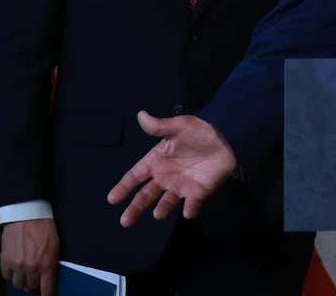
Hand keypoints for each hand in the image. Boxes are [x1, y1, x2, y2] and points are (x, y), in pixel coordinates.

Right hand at [0, 218, 58, 294]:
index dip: (47, 294)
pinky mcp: (5, 259)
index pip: (47, 289)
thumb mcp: (56, 245)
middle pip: (30, 287)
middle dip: (34, 283)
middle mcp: (31, 267)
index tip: (46, 295)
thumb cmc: (44, 227)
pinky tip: (15, 266)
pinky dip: (11, 273)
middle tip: (35, 277)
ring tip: (25, 271)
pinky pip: (6, 276)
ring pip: (18, 283)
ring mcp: (17, 264)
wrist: (27, 213)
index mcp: (46, 264)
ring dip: (22, 279)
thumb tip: (49, 277)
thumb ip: (52, 263)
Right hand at [107, 111, 236, 226]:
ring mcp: (181, 186)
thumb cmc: (197, 132)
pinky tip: (188, 212)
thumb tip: (141, 115)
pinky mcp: (198, 192)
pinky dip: (190, 209)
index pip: (135, 176)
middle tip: (125, 221)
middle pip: (146, 195)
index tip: (111, 199)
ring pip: (167, 202)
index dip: (123, 187)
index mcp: (156, 162)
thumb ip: (160, 126)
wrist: (224, 138)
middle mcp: (164, 178)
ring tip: (158, 214)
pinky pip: (193, 203)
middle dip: (136, 208)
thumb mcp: (178, 126)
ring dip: (162, 209)